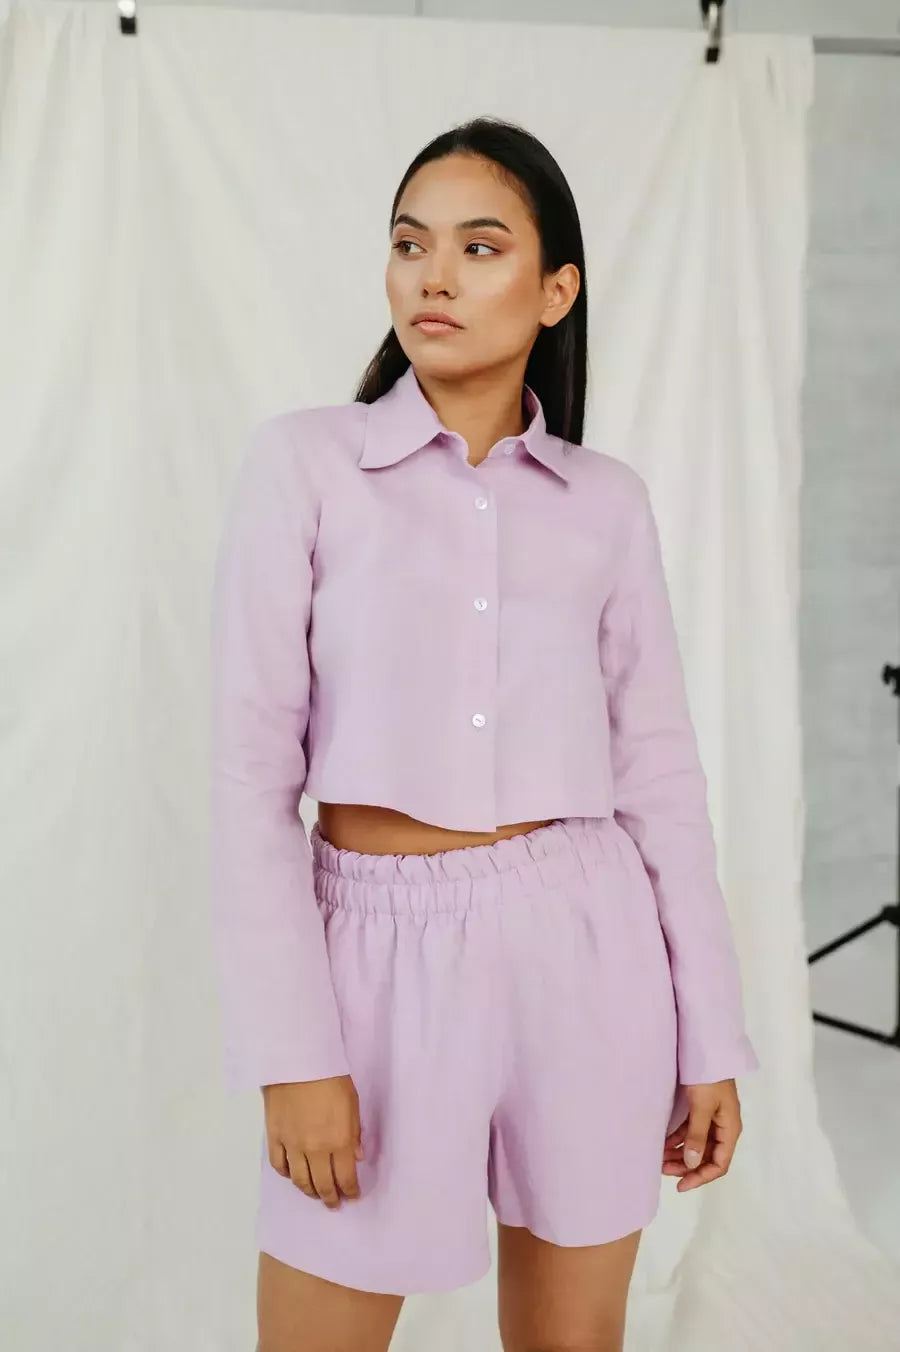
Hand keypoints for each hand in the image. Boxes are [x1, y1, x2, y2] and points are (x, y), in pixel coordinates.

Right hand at [262, 1074, 363, 1208]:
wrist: (298, 1061)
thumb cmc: (331, 1078)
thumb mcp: (353, 1103)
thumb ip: (355, 1133)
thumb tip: (357, 1156)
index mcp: (339, 1141)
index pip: (345, 1177)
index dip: (350, 1190)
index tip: (353, 1195)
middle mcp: (315, 1150)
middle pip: (322, 1184)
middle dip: (331, 1198)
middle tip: (334, 1203)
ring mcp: (292, 1145)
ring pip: (300, 1180)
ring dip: (309, 1191)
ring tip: (315, 1195)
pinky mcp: (274, 1137)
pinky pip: (279, 1165)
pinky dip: (286, 1174)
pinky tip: (293, 1175)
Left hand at [661, 1078, 742, 1191]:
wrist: (706, 1048)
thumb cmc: (708, 1077)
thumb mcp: (702, 1107)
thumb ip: (697, 1136)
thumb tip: (691, 1164)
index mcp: (730, 1129)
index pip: (719, 1164)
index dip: (701, 1177)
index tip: (680, 1185)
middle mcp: (723, 1126)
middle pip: (707, 1157)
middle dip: (686, 1166)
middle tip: (663, 1169)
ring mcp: (712, 1118)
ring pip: (696, 1145)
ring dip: (680, 1154)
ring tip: (659, 1158)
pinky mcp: (701, 1109)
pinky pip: (690, 1131)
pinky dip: (677, 1139)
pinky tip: (662, 1143)